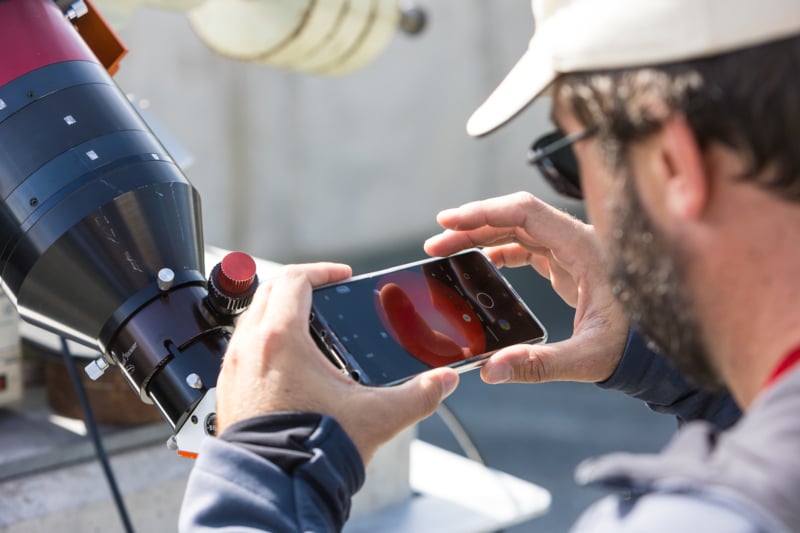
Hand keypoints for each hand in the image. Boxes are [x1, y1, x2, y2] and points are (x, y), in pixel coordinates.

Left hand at [215, 263, 458, 463]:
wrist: (275, 487)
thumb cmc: (312, 450)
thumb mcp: (377, 417)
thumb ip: (419, 395)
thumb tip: (444, 382)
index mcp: (281, 338)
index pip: (295, 279)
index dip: (322, 270)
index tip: (341, 275)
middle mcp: (249, 347)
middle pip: (269, 291)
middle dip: (299, 285)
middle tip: (325, 292)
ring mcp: (234, 368)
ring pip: (251, 318)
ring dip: (278, 311)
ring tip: (309, 326)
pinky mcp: (228, 389)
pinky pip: (242, 348)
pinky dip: (264, 340)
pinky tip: (290, 364)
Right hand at [424, 191, 628, 383]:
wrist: (661, 347)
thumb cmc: (637, 345)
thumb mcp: (588, 356)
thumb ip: (539, 364)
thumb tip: (492, 370)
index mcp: (584, 247)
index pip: (525, 213)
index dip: (483, 213)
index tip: (449, 221)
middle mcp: (577, 240)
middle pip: (514, 217)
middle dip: (471, 226)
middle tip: (435, 243)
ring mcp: (572, 249)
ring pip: (517, 229)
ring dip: (481, 236)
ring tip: (446, 251)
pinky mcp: (568, 263)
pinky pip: (526, 245)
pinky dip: (498, 249)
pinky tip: (479, 263)